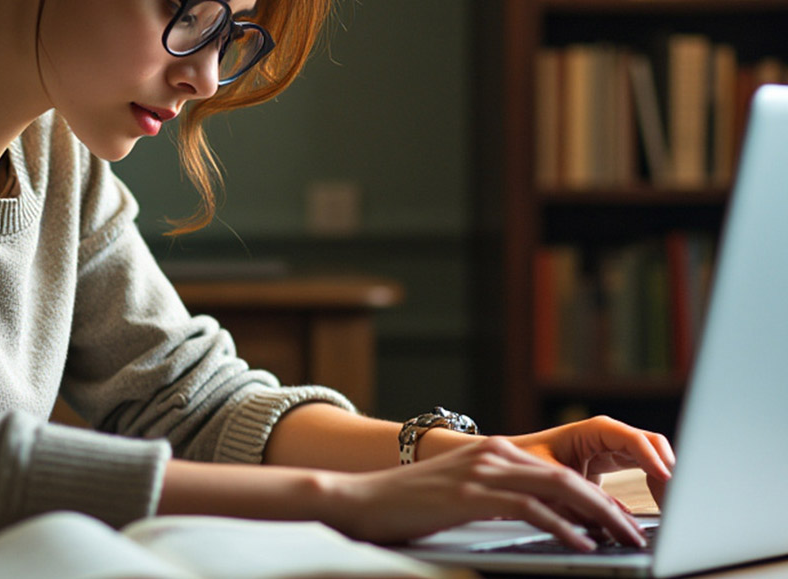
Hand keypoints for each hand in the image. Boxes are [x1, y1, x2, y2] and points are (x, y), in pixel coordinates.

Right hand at [322, 437, 646, 549]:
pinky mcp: (470, 494)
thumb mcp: (462, 495)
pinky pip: (529, 509)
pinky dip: (563, 527)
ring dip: (600, 517)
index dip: (600, 497)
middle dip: (612, 508)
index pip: (561, 473)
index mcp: (495, 452)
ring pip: (559, 489)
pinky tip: (583, 545)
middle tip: (639, 534)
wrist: (357, 500)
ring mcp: (481, 471)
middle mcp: (494, 454)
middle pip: (570, 478)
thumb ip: (501, 498)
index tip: (625, 522)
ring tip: (625, 541)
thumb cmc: (407, 506)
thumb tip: (549, 522)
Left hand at [506, 415, 674, 505]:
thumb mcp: (550, 477)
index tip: (665, 479)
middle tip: (677, 500)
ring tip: (673, 507)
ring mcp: (616, 447)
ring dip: (667, 480)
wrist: (512, 460)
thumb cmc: (525, 461)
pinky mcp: (617, 462)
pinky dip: (658, 486)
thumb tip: (606, 516)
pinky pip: (648, 470)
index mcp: (594, 430)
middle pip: (653, 447)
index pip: (633, 439)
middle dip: (669, 470)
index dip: (651, 458)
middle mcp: (610, 435)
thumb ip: (579, 492)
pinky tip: (662, 506)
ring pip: (655, 458)